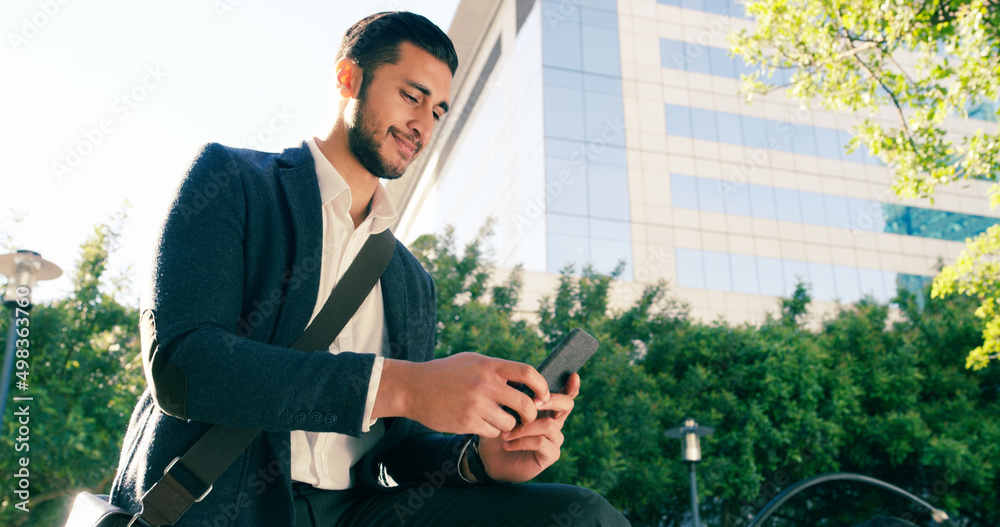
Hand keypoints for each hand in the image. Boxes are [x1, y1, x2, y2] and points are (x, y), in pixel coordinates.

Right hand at [375, 352, 549, 436]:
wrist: (413, 387)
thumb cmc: (444, 373)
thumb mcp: (471, 361)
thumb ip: (496, 369)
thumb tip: (522, 378)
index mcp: (489, 366)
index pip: (528, 373)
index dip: (542, 386)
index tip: (543, 395)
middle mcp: (485, 384)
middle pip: (525, 404)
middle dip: (531, 414)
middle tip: (527, 417)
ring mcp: (476, 405)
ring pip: (509, 423)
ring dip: (508, 425)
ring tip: (499, 419)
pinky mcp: (467, 422)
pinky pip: (492, 431)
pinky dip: (491, 430)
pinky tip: (481, 423)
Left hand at [473, 372, 579, 482]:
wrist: (490, 458)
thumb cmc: (499, 430)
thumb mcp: (506, 409)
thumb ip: (517, 396)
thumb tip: (518, 381)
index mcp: (547, 408)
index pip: (565, 395)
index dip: (572, 386)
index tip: (573, 375)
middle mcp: (555, 422)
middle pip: (566, 405)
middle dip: (551, 400)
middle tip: (532, 402)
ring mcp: (555, 439)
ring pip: (549, 425)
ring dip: (524, 427)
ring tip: (504, 433)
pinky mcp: (551, 454)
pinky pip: (540, 442)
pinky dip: (521, 441)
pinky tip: (507, 444)